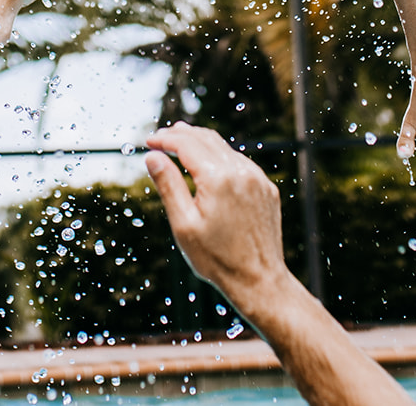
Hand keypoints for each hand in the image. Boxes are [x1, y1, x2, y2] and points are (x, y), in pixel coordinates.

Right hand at [146, 124, 411, 405]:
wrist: (260, 281)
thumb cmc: (217, 259)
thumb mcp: (184, 224)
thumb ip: (168, 185)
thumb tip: (153, 156)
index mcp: (218, 178)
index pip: (187, 145)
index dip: (165, 139)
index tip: (149, 141)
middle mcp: (241, 172)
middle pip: (207, 139)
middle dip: (182, 135)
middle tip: (162, 136)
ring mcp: (258, 179)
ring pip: (225, 149)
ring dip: (202, 143)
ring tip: (182, 142)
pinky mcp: (267, 189)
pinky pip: (240, 163)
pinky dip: (221, 157)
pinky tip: (210, 164)